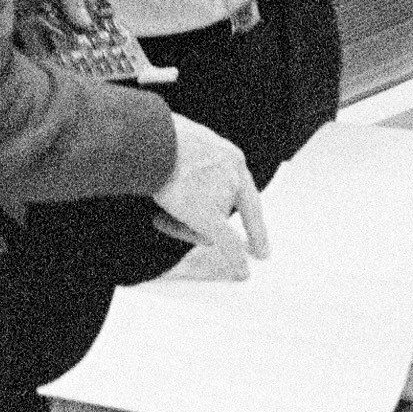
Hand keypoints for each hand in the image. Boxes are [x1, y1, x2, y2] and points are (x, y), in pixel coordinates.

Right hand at [152, 114, 268, 279]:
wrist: (150, 140)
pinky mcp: (211, 217)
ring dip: (184, 227)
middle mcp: (233, 176)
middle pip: (225, 212)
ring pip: (210, 226)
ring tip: (160, 218)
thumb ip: (196, 166)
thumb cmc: (159, 138)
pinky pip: (227, 243)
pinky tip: (242, 273)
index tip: (261, 230)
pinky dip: (235, 260)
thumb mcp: (187, 145)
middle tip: (215, 237)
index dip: (253, 215)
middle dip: (206, 224)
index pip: (246, 192)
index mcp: (230, 158)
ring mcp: (224, 196)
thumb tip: (185, 186)